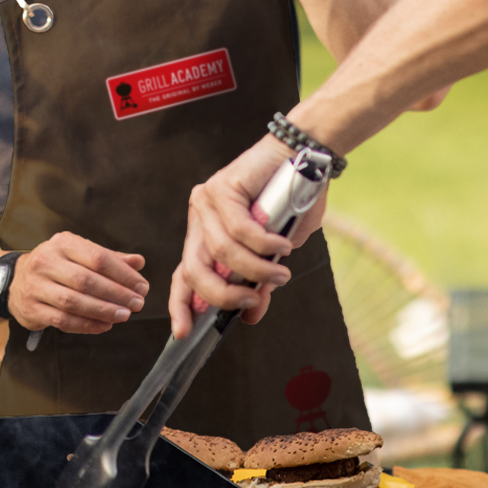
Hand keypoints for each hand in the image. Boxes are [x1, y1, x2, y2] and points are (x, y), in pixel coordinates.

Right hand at [8, 232, 149, 334]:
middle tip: (137, 304)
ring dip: (103, 311)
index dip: (123, 274)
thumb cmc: (57, 266)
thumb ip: (110, 258)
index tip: (142, 287)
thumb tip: (138, 262)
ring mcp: (36, 286)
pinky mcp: (31, 309)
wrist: (15, 281)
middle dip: (116, 294)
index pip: (98, 258)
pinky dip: (87, 325)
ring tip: (124, 315)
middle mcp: (46, 262)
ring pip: (74, 302)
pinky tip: (105, 326)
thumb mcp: (80, 254)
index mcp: (63, 243)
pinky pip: (63, 320)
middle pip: (87, 281)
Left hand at [169, 137, 327, 337]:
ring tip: (282, 271)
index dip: (180, 304)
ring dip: (256, 269)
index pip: (183, 274)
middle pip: (195, 269)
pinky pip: (240, 230)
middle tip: (253, 301)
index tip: (183, 333)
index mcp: (205, 234)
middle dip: (224, 294)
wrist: (306, 155)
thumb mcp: (275, 253)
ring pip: (222, 252)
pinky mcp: (222, 187)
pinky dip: (264, 245)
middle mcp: (200, 217)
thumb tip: (249, 317)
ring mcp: (207, 200)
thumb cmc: (293, 201)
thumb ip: (258, 281)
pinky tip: (281, 246)